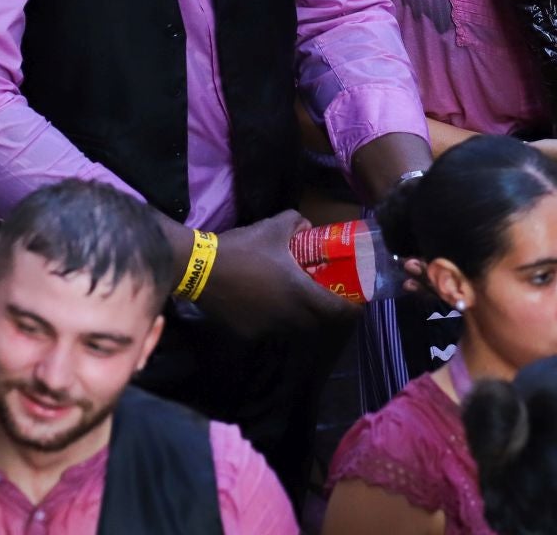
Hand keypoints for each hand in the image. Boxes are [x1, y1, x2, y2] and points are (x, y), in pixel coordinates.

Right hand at [196, 209, 359, 338]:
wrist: (199, 268)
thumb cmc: (243, 248)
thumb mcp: (275, 226)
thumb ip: (298, 224)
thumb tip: (308, 228)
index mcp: (300, 294)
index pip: (337, 311)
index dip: (352, 308)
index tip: (357, 301)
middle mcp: (289, 317)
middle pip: (317, 322)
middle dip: (324, 310)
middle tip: (323, 294)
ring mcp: (268, 329)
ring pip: (293, 326)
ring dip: (299, 315)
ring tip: (291, 296)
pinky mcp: (249, 333)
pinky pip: (270, 328)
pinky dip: (273, 318)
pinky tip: (262, 301)